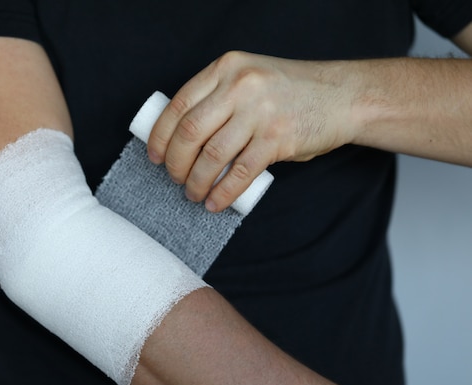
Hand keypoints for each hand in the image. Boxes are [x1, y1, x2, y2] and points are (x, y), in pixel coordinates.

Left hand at [148, 51, 356, 211]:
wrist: (342, 96)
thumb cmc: (290, 92)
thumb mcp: (249, 79)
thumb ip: (219, 98)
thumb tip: (182, 138)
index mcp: (227, 68)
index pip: (178, 104)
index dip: (160, 136)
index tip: (155, 156)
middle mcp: (240, 86)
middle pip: (190, 132)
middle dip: (175, 163)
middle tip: (174, 179)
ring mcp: (260, 112)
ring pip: (212, 155)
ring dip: (196, 182)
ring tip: (193, 194)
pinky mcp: (278, 139)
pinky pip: (239, 173)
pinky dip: (222, 193)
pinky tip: (215, 203)